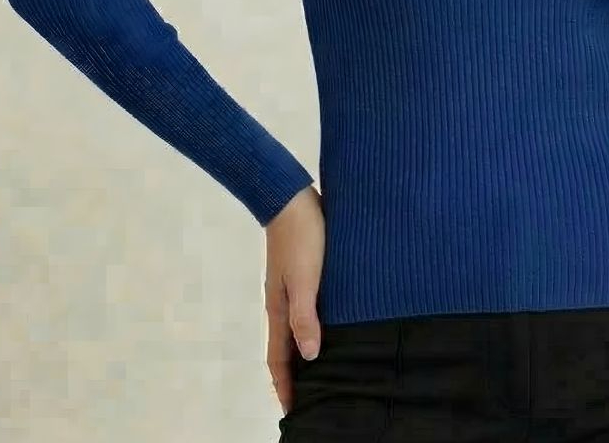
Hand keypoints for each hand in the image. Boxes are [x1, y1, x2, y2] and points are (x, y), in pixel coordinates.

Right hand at [264, 184, 324, 415]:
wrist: (291, 196)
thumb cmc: (302, 238)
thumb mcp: (305, 279)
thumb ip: (305, 316)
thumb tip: (310, 356)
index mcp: (278, 308)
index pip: (279, 358)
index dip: (285, 386)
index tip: (294, 411)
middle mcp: (282, 302)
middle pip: (286, 348)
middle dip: (295, 375)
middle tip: (312, 397)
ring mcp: (291, 286)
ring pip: (296, 328)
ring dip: (305, 350)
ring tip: (323, 368)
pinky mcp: (303, 271)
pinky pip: (306, 309)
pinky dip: (313, 325)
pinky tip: (330, 324)